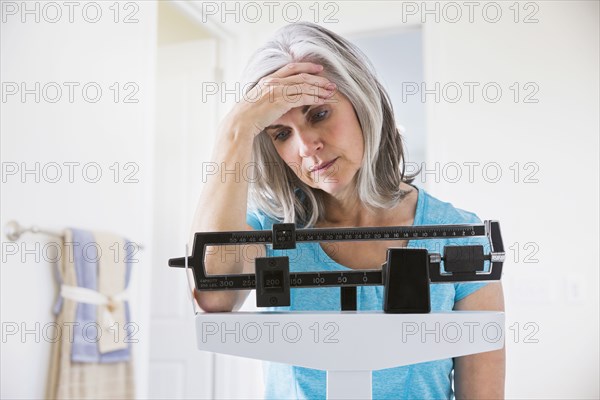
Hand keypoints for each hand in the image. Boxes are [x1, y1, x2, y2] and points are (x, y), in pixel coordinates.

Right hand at [222, 62, 336, 136]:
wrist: (240, 122)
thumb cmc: (248, 116)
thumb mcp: (258, 100)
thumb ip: (270, 96)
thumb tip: (279, 100)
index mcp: (268, 79)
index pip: (291, 68)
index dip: (307, 67)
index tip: (318, 69)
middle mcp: (274, 82)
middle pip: (302, 76)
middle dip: (318, 79)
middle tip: (330, 83)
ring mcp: (277, 90)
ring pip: (304, 86)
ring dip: (320, 88)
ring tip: (331, 91)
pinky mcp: (281, 101)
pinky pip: (303, 97)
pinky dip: (314, 98)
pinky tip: (322, 100)